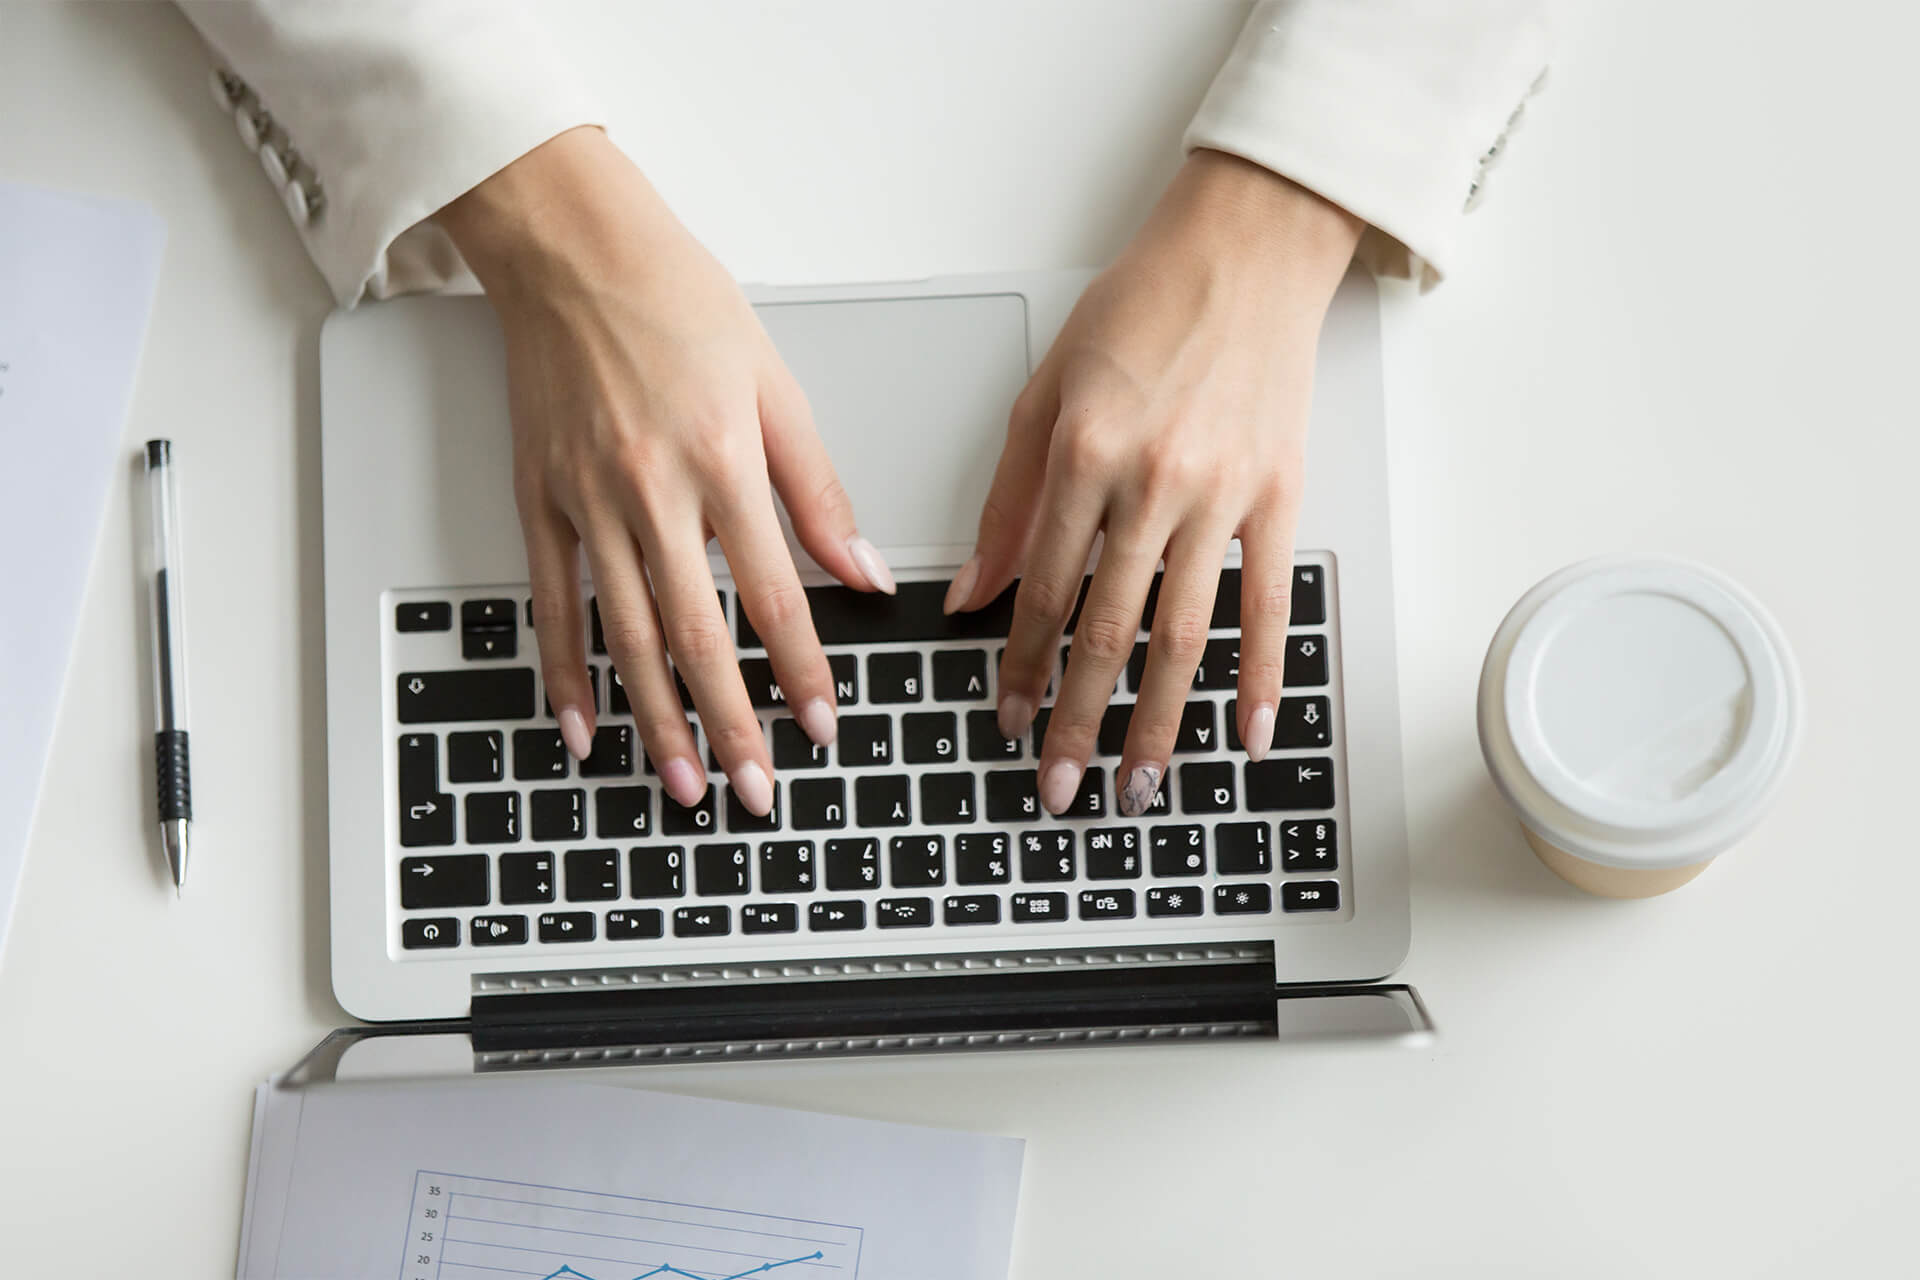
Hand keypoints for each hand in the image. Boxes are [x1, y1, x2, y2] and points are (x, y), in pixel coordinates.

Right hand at [438, 127, 893, 813]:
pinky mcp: (539, 499)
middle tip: (752, 791)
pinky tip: (582, 726)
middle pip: (696, 635)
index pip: (773, 595)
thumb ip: (819, 492)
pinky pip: (551, 604)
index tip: (821, 725)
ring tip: (679, 783)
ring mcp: (586, 501)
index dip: (799, 670)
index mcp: (722, 461)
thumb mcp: (776, 385)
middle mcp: (650, 490)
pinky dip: (564, 672)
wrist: (574, 247)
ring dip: (655, 720)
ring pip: (625, 635)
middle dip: (730, 725)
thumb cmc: (678, 300)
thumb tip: (865, 573)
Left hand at [945, 150, 1361, 816]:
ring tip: (1138, 785)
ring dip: (1157, 722)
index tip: (1009, 723)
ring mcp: (1222, 496)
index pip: (1042, 592)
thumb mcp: (1044, 393)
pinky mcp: (1279, 497)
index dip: (1023, 669)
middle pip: (1108, 631)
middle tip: (1061, 788)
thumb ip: (1008, 502)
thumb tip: (973, 594)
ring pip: (1183, 636)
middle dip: (1078, 722)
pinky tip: (1247, 734)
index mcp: (1082, 455)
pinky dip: (1260, 677)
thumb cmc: (1141, 309)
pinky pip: (1268, 605)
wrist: (1243, 252)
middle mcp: (1151, 483)